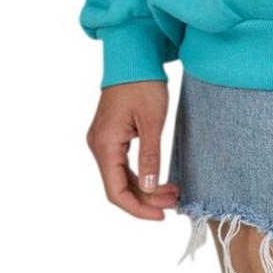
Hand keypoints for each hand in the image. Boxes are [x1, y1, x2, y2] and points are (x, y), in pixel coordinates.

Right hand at [86, 81, 179, 219]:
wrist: (133, 57)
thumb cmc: (143, 84)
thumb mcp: (152, 121)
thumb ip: (149, 156)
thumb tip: (148, 188)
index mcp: (105, 145)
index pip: (115, 191)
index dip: (137, 208)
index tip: (160, 216)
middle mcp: (98, 146)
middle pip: (118, 187)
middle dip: (145, 199)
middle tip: (174, 203)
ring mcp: (103, 141)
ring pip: (121, 177)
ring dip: (145, 188)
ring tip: (172, 193)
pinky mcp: (111, 136)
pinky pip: (122, 164)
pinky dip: (140, 174)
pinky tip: (158, 179)